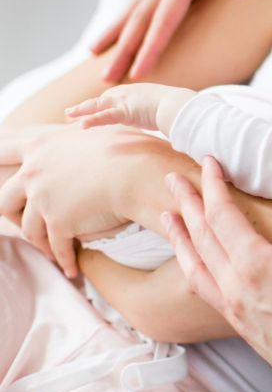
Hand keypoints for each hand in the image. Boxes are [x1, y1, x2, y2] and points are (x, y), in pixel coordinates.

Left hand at [0, 125, 134, 276]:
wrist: (139, 172)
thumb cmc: (130, 147)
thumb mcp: (98, 129)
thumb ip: (79, 132)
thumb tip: (80, 122)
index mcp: (41, 145)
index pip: (3, 150)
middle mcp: (34, 172)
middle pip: (6, 199)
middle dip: (15, 215)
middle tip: (28, 224)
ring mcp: (43, 199)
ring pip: (30, 229)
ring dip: (41, 243)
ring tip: (54, 252)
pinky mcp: (59, 222)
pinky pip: (57, 247)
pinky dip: (63, 260)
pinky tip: (71, 269)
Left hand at [66, 83, 194, 134]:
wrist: (183, 106)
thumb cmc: (182, 109)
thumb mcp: (169, 109)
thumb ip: (164, 114)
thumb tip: (171, 124)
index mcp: (138, 92)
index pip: (115, 98)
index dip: (101, 104)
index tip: (91, 110)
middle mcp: (129, 93)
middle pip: (102, 100)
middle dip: (86, 107)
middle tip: (71, 113)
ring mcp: (126, 100)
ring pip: (98, 106)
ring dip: (82, 110)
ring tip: (68, 116)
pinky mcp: (126, 111)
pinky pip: (105, 117)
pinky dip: (92, 120)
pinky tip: (81, 125)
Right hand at [93, 0, 271, 82]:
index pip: (167, 14)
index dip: (153, 45)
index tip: (140, 73)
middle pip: (142, 13)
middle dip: (124, 47)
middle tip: (106, 80)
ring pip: (140, 5)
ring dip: (119, 33)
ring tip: (98, 57)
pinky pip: (151, 0)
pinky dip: (133, 18)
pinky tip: (125, 31)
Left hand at [162, 158, 271, 391]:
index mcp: (257, 266)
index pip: (223, 216)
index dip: (213, 186)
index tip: (208, 162)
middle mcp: (236, 288)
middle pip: (201, 237)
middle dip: (187, 204)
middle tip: (172, 179)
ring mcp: (235, 310)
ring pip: (195, 266)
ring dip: (180, 237)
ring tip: (168, 219)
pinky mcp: (242, 327)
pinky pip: (204, 289)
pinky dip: (192, 267)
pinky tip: (196, 266)